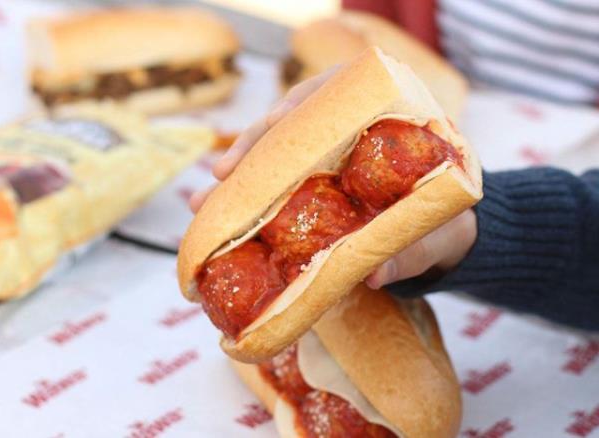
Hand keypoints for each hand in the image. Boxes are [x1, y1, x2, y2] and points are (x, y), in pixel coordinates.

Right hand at [188, 66, 476, 288]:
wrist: (447, 234)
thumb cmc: (447, 223)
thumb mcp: (439, 235)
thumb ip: (414, 249)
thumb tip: (374, 275)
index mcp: (387, 118)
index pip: (335, 95)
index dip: (300, 108)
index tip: (272, 125)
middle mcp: (350, 130)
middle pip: (294, 124)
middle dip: (255, 146)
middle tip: (223, 173)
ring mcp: (327, 156)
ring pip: (276, 153)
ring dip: (239, 175)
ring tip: (203, 200)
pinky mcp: (314, 183)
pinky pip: (275, 182)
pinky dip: (247, 197)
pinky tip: (217, 210)